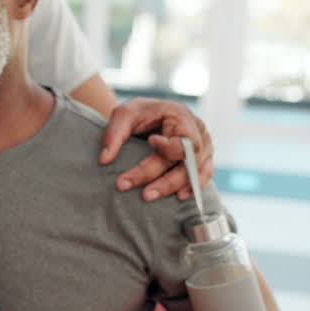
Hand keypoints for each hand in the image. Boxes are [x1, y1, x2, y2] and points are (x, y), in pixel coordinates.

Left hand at [99, 97, 213, 201]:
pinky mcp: (203, 157)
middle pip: (188, 159)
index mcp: (180, 115)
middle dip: (166, 179)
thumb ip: (114, 134)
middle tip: (144, 195)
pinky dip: (194, 186)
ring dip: (174, 186)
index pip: (182, 138)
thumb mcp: (123, 114)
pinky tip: (180, 196)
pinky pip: (204, 174)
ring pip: (196, 171)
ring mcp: (204, 145)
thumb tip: (104, 160)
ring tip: (151, 196)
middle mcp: (197, 130)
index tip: (150, 142)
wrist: (148, 114)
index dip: (168, 146)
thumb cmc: (138, 113)